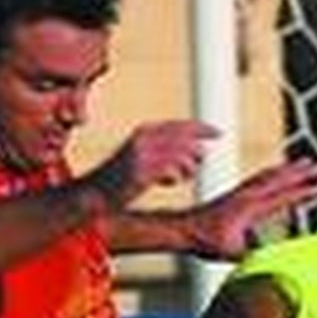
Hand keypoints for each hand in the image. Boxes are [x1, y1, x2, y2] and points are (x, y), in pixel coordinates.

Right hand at [89, 121, 219, 208]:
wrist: (97, 192)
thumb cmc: (123, 178)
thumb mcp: (144, 156)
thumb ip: (165, 149)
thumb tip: (197, 150)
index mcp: (145, 130)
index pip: (181, 125)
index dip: (202, 128)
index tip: (219, 133)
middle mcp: (145, 138)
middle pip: (185, 140)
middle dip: (197, 153)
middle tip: (196, 165)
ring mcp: (143, 155)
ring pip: (183, 156)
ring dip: (187, 169)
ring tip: (178, 177)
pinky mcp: (143, 172)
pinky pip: (173, 171)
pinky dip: (175, 178)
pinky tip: (167, 182)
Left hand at [186, 159, 316, 259]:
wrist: (185, 229)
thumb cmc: (205, 242)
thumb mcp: (230, 252)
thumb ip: (252, 253)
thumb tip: (273, 257)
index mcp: (249, 209)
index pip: (281, 198)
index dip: (301, 193)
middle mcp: (246, 196)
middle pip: (278, 179)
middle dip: (299, 172)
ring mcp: (240, 193)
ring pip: (268, 175)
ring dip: (287, 168)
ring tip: (303, 163)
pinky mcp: (235, 194)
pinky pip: (258, 178)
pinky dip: (272, 172)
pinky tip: (277, 172)